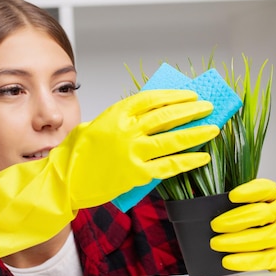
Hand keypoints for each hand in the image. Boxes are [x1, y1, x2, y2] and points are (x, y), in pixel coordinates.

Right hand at [0, 89, 218, 261]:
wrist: (63, 180)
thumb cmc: (76, 155)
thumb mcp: (97, 127)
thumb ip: (122, 121)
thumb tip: (152, 118)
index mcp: (115, 114)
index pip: (151, 98)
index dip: (174, 96)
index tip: (189, 95)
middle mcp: (125, 130)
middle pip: (166, 115)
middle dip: (190, 111)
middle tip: (208, 108)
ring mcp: (132, 152)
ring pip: (172, 139)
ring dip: (196, 133)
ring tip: (213, 129)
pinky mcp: (136, 174)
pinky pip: (169, 166)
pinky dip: (188, 160)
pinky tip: (202, 156)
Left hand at [209, 178, 275, 270]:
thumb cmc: (268, 224)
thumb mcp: (261, 207)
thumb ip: (241, 207)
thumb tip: (211, 212)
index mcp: (273, 199)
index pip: (266, 190)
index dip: (249, 192)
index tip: (232, 196)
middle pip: (260, 215)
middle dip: (235, 220)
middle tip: (214, 225)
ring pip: (261, 237)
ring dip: (236, 241)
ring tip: (216, 243)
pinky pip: (263, 259)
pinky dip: (244, 261)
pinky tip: (227, 261)